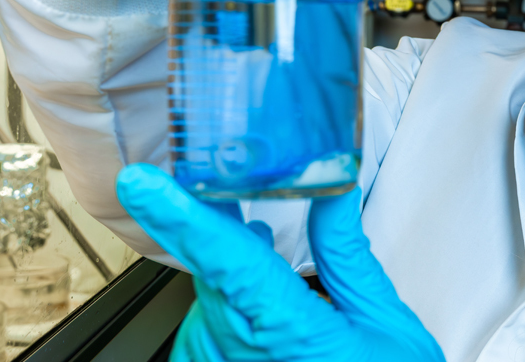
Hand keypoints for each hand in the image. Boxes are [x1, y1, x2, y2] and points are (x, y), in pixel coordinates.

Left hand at [116, 165, 444, 361]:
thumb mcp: (380, 317)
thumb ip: (344, 250)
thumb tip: (332, 187)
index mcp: (292, 331)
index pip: (228, 262)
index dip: (183, 218)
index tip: (145, 185)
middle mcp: (245, 353)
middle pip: (212, 271)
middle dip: (217, 225)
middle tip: (225, 179)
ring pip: (206, 297)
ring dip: (228, 270)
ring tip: (263, 250)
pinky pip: (202, 330)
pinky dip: (223, 304)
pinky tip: (247, 294)